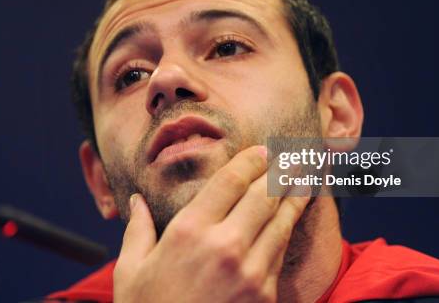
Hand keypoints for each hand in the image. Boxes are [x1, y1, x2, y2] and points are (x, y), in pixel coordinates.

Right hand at [113, 145, 309, 302]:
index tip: (263, 150)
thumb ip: (137, 230)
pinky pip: (280, 252)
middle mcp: (224, 245)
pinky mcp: (264, 295)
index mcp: (189, 231)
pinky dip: (289, 228)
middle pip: (264, 194)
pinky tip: (293, 215)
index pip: (230, 181)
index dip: (251, 160)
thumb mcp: (131, 271)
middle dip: (282, 170)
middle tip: (295, 155)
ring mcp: (250, 271)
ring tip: (307, 176)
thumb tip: (135, 202)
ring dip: (296, 194)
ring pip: (281, 220)